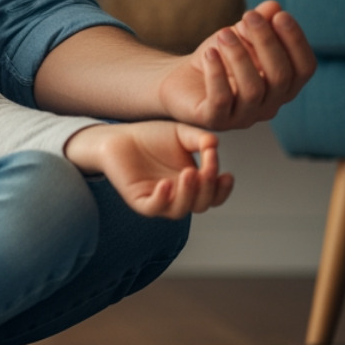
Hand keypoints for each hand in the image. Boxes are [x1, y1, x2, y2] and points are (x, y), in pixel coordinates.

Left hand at [67, 121, 232, 218]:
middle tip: (205, 170)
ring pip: (179, 210)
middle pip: (201, 205)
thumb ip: (200, 138)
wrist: (118, 136)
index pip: (214, 195)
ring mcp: (159, 199)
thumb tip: (215, 144)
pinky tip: (166, 183)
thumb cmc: (150, 137)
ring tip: (189, 173)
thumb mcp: (181, 134)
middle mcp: (177, 195)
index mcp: (192, 183)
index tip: (225, 173)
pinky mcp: (139, 200)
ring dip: (188, 194)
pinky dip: (162, 199)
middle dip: (207, 189)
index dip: (222, 189)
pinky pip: (153, 208)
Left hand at [157, 0, 315, 130]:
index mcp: (283, 87)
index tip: (280, 15)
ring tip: (223, 33)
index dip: (296, 42)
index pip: (304, 68)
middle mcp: (270, 106)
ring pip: (253, 89)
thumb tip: (274, 6)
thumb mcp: (238, 36)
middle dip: (266, 42)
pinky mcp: (215, 120)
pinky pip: (222, 99)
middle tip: (248, 16)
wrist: (178, 80)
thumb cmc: (216, 58)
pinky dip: (216, 73)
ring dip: (239, 56)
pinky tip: (209, 53)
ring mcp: (243, 117)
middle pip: (280, 76)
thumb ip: (259, 24)